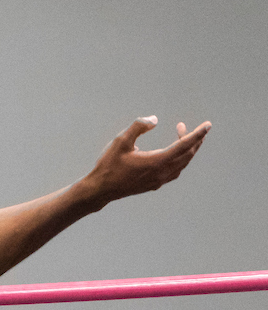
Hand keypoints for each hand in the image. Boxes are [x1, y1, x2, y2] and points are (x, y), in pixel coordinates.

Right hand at [84, 115, 210, 205]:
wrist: (100, 190)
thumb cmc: (108, 165)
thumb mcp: (120, 141)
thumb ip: (138, 127)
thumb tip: (154, 120)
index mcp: (157, 161)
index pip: (184, 145)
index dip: (197, 134)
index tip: (208, 125)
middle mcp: (162, 172)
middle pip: (187, 155)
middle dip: (193, 140)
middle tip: (188, 127)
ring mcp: (159, 180)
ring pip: (182, 164)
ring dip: (187, 151)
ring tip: (184, 139)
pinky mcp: (154, 185)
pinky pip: (175, 172)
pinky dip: (180, 161)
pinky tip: (175, 157)